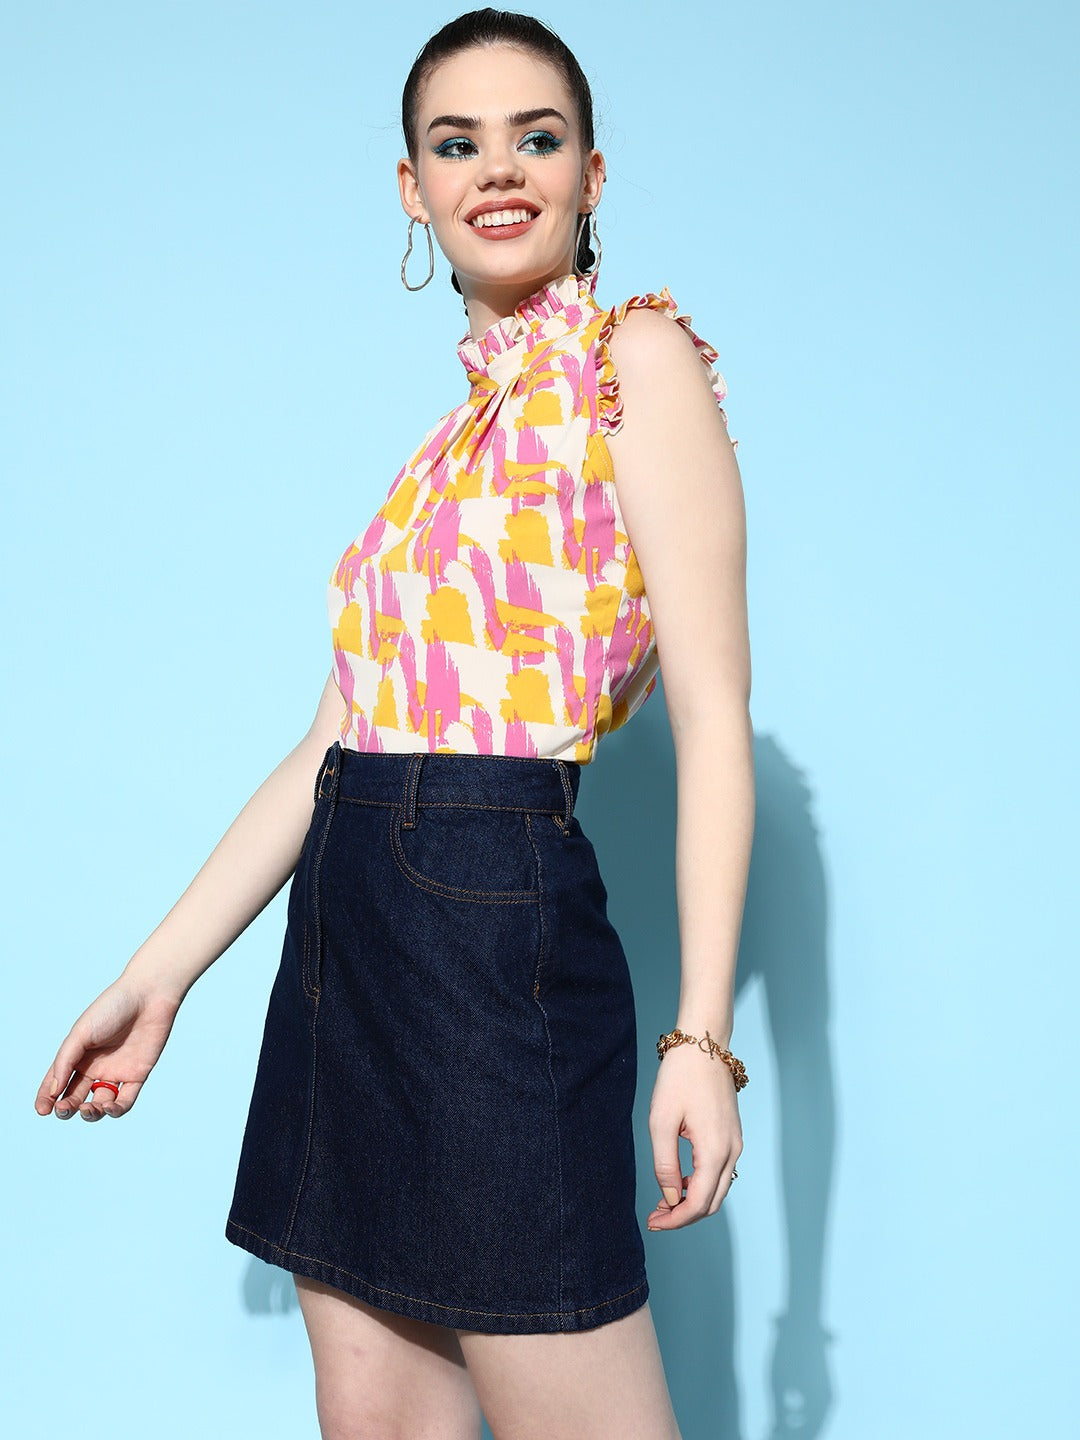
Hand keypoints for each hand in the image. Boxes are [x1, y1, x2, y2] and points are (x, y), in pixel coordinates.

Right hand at [33, 975, 182, 1122]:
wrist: (149, 995)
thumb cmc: (111, 1008)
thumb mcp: (81, 1033)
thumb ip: (65, 1061)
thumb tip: (54, 1092)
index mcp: (77, 1055)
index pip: (57, 1082)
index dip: (46, 1098)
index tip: (42, 1110)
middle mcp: (95, 1066)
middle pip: (76, 1096)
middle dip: (67, 1108)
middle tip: (64, 1110)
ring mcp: (116, 1072)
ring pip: (100, 1103)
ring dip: (91, 1112)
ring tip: (88, 1109)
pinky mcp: (137, 1075)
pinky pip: (126, 1100)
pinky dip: (116, 1110)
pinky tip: (109, 1107)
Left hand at [646, 1044, 742, 1229]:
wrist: (704, 1044)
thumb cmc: (680, 1078)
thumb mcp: (662, 1121)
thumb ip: (665, 1164)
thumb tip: (670, 1196)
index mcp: (715, 1151)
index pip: (698, 1203)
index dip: (675, 1219)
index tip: (653, 1222)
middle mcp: (732, 1151)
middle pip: (712, 1202)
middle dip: (684, 1215)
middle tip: (656, 1215)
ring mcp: (735, 1143)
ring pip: (718, 1189)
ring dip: (693, 1200)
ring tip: (664, 1199)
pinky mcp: (732, 1135)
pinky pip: (720, 1172)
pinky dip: (701, 1184)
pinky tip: (679, 1179)